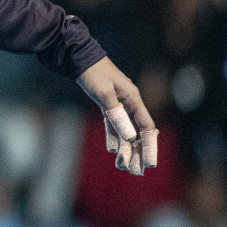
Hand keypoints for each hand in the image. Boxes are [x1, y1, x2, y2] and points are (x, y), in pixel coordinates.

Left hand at [76, 56, 156, 175]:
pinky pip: (112, 123)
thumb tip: (130, 136)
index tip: (149, 163)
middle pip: (136, 132)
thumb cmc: (92, 72)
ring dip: (124, 147)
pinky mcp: (106, 102)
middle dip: (136, 152)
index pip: (146, 128)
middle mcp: (129, 102)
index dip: (149, 146)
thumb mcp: (104, 94)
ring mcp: (118, 102)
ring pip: (124, 129)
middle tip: (134, 171)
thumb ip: (116, 115)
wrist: (77, 55)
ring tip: (122, 166)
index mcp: (133, 99)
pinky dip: (113, 135)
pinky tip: (112, 148)